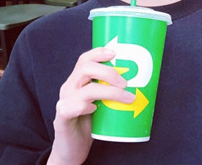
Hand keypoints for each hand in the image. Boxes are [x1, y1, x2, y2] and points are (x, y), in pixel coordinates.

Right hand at [47, 47, 134, 164]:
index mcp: (78, 80)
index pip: (85, 59)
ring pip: (86, 89)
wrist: (71, 149)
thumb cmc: (90, 123)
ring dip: (110, 92)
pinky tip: (95, 110)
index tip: (115, 53)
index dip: (99, 52)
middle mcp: (69, 87)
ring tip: (126, 97)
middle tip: (125, 83)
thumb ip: (111, 90)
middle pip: (85, 68)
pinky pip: (72, 107)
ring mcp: (64, 101)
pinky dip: (86, 106)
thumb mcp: (102, 102)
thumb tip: (140, 82)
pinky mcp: (62, 118)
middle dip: (109, 73)